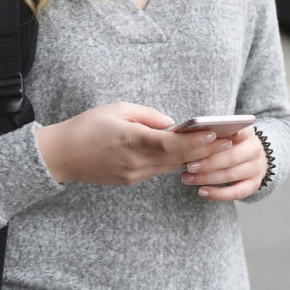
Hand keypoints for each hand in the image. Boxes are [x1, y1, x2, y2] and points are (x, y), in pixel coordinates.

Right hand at [35, 102, 232, 184]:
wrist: (61, 155)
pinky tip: (190, 154)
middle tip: (228, 141)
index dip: (195, 141)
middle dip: (204, 150)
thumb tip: (172, 124)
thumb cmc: (88, 126)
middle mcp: (135, 163)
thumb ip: (148, 116)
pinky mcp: (129, 181)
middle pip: (176, 158)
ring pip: (170, 166)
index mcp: (132, 141)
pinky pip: (158, 170)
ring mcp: (133, 175)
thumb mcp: (118, 109)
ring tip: (215, 146)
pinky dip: (174, 162)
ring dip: (193, 157)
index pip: (171, 144)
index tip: (215, 133)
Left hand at [179, 126, 266, 200]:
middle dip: (208, 163)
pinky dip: (218, 194)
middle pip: (231, 157)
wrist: (250, 156)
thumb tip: (191, 134)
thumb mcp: (225, 132)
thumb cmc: (229, 142)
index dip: (223, 136)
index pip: (237, 131)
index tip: (205, 139)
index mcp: (247, 132)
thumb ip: (213, 133)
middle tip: (189, 166)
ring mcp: (256, 167)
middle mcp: (254, 149)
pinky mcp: (254, 184)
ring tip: (187, 178)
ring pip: (230, 175)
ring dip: (207, 178)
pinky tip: (202, 192)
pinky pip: (236, 192)